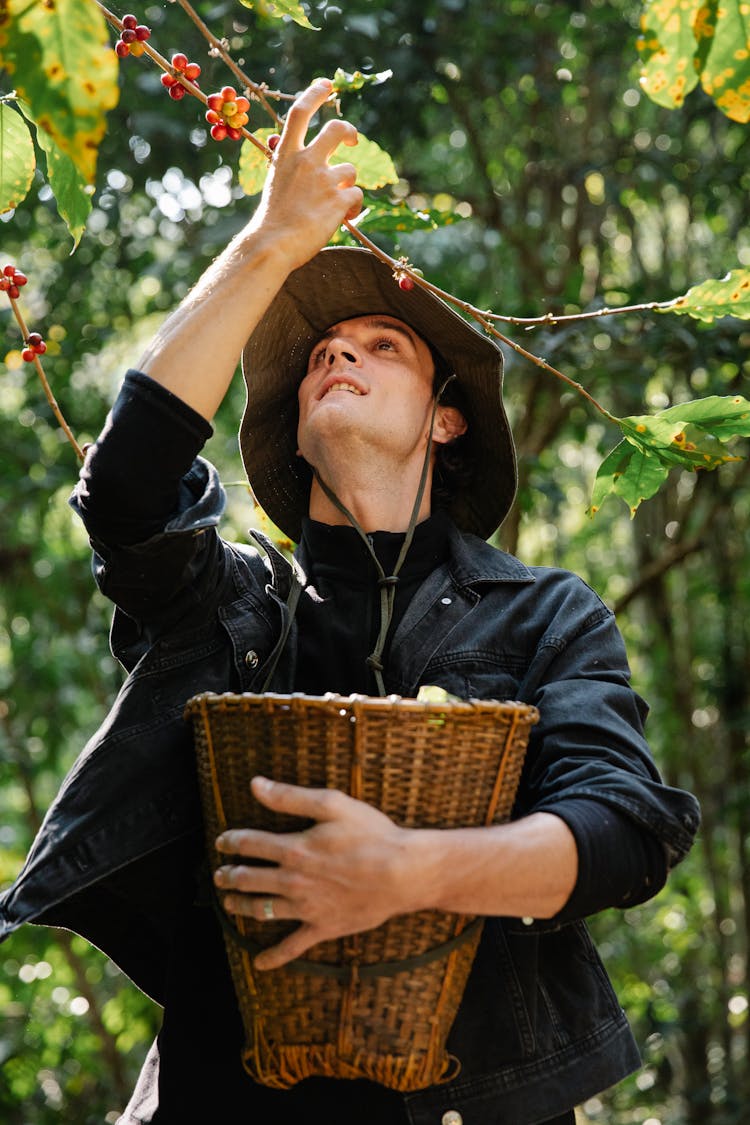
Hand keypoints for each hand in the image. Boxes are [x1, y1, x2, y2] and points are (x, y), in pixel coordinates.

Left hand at [214, 776, 414, 969]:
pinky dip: (274, 957)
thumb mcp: (332, 805)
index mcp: (294, 849)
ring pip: (262, 910)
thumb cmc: (372, 834)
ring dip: (241, 905)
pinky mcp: (323, 927)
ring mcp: (306, 907)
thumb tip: (256, 785)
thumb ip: (290, 797)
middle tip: (219, 875)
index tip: (221, 842)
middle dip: (230, 876)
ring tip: (229, 902)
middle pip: (249, 879)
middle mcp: (293, 881)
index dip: (231, 841)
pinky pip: (292, 946)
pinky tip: (260, 963)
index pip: (250, 844)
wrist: (404, 873)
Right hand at [250, 78, 363, 270]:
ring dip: (347, 185)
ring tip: (335, 206)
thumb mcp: (277, 183)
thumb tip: (319, 166)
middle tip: (352, 141)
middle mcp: (306, 161)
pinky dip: (354, 206)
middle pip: (336, 130)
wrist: (273, 245)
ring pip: (350, 170)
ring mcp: (324, 179)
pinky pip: (357, 195)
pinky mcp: (338, 199)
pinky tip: (344, 218)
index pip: (300, 112)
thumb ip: (295, 169)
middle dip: (350, 132)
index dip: (315, 94)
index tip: (326, 85)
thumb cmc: (272, 221)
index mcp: (285, 154)